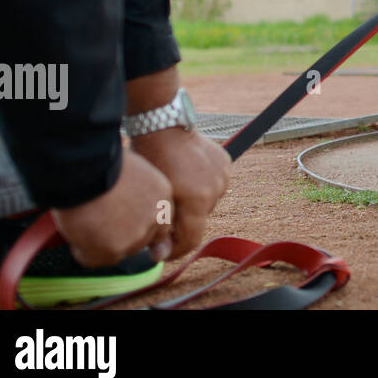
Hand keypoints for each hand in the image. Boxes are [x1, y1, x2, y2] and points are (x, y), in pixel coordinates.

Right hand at [52, 148, 173, 267]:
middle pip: (140, 241)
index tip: (123, 221)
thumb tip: (128, 205)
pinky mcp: (113, 250)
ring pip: (118, 252)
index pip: (160, 222)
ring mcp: (135, 237)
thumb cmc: (103, 161)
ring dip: (102, 244)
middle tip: (100, 222)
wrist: (86, 167)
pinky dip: (82, 250)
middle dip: (122, 236)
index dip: (138, 223)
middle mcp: (154, 219)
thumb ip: (140, 193)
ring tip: (84, 224)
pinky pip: (93, 259)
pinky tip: (75, 232)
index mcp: (163, 197)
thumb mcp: (135, 171)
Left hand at [131, 127, 230, 259]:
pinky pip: (213, 184)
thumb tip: (160, 255)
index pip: (191, 240)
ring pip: (207, 202)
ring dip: (192, 203)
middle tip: (161, 211)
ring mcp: (223, 174)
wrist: (164, 123)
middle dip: (181, 222)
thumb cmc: (152, 158)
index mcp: (198, 199)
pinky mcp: (225, 162)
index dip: (174, 251)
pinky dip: (200, 185)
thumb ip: (160, 228)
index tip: (159, 251)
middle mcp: (217, 188)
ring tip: (174, 189)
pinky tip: (185, 174)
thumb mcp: (153, 196)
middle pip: (199, 220)